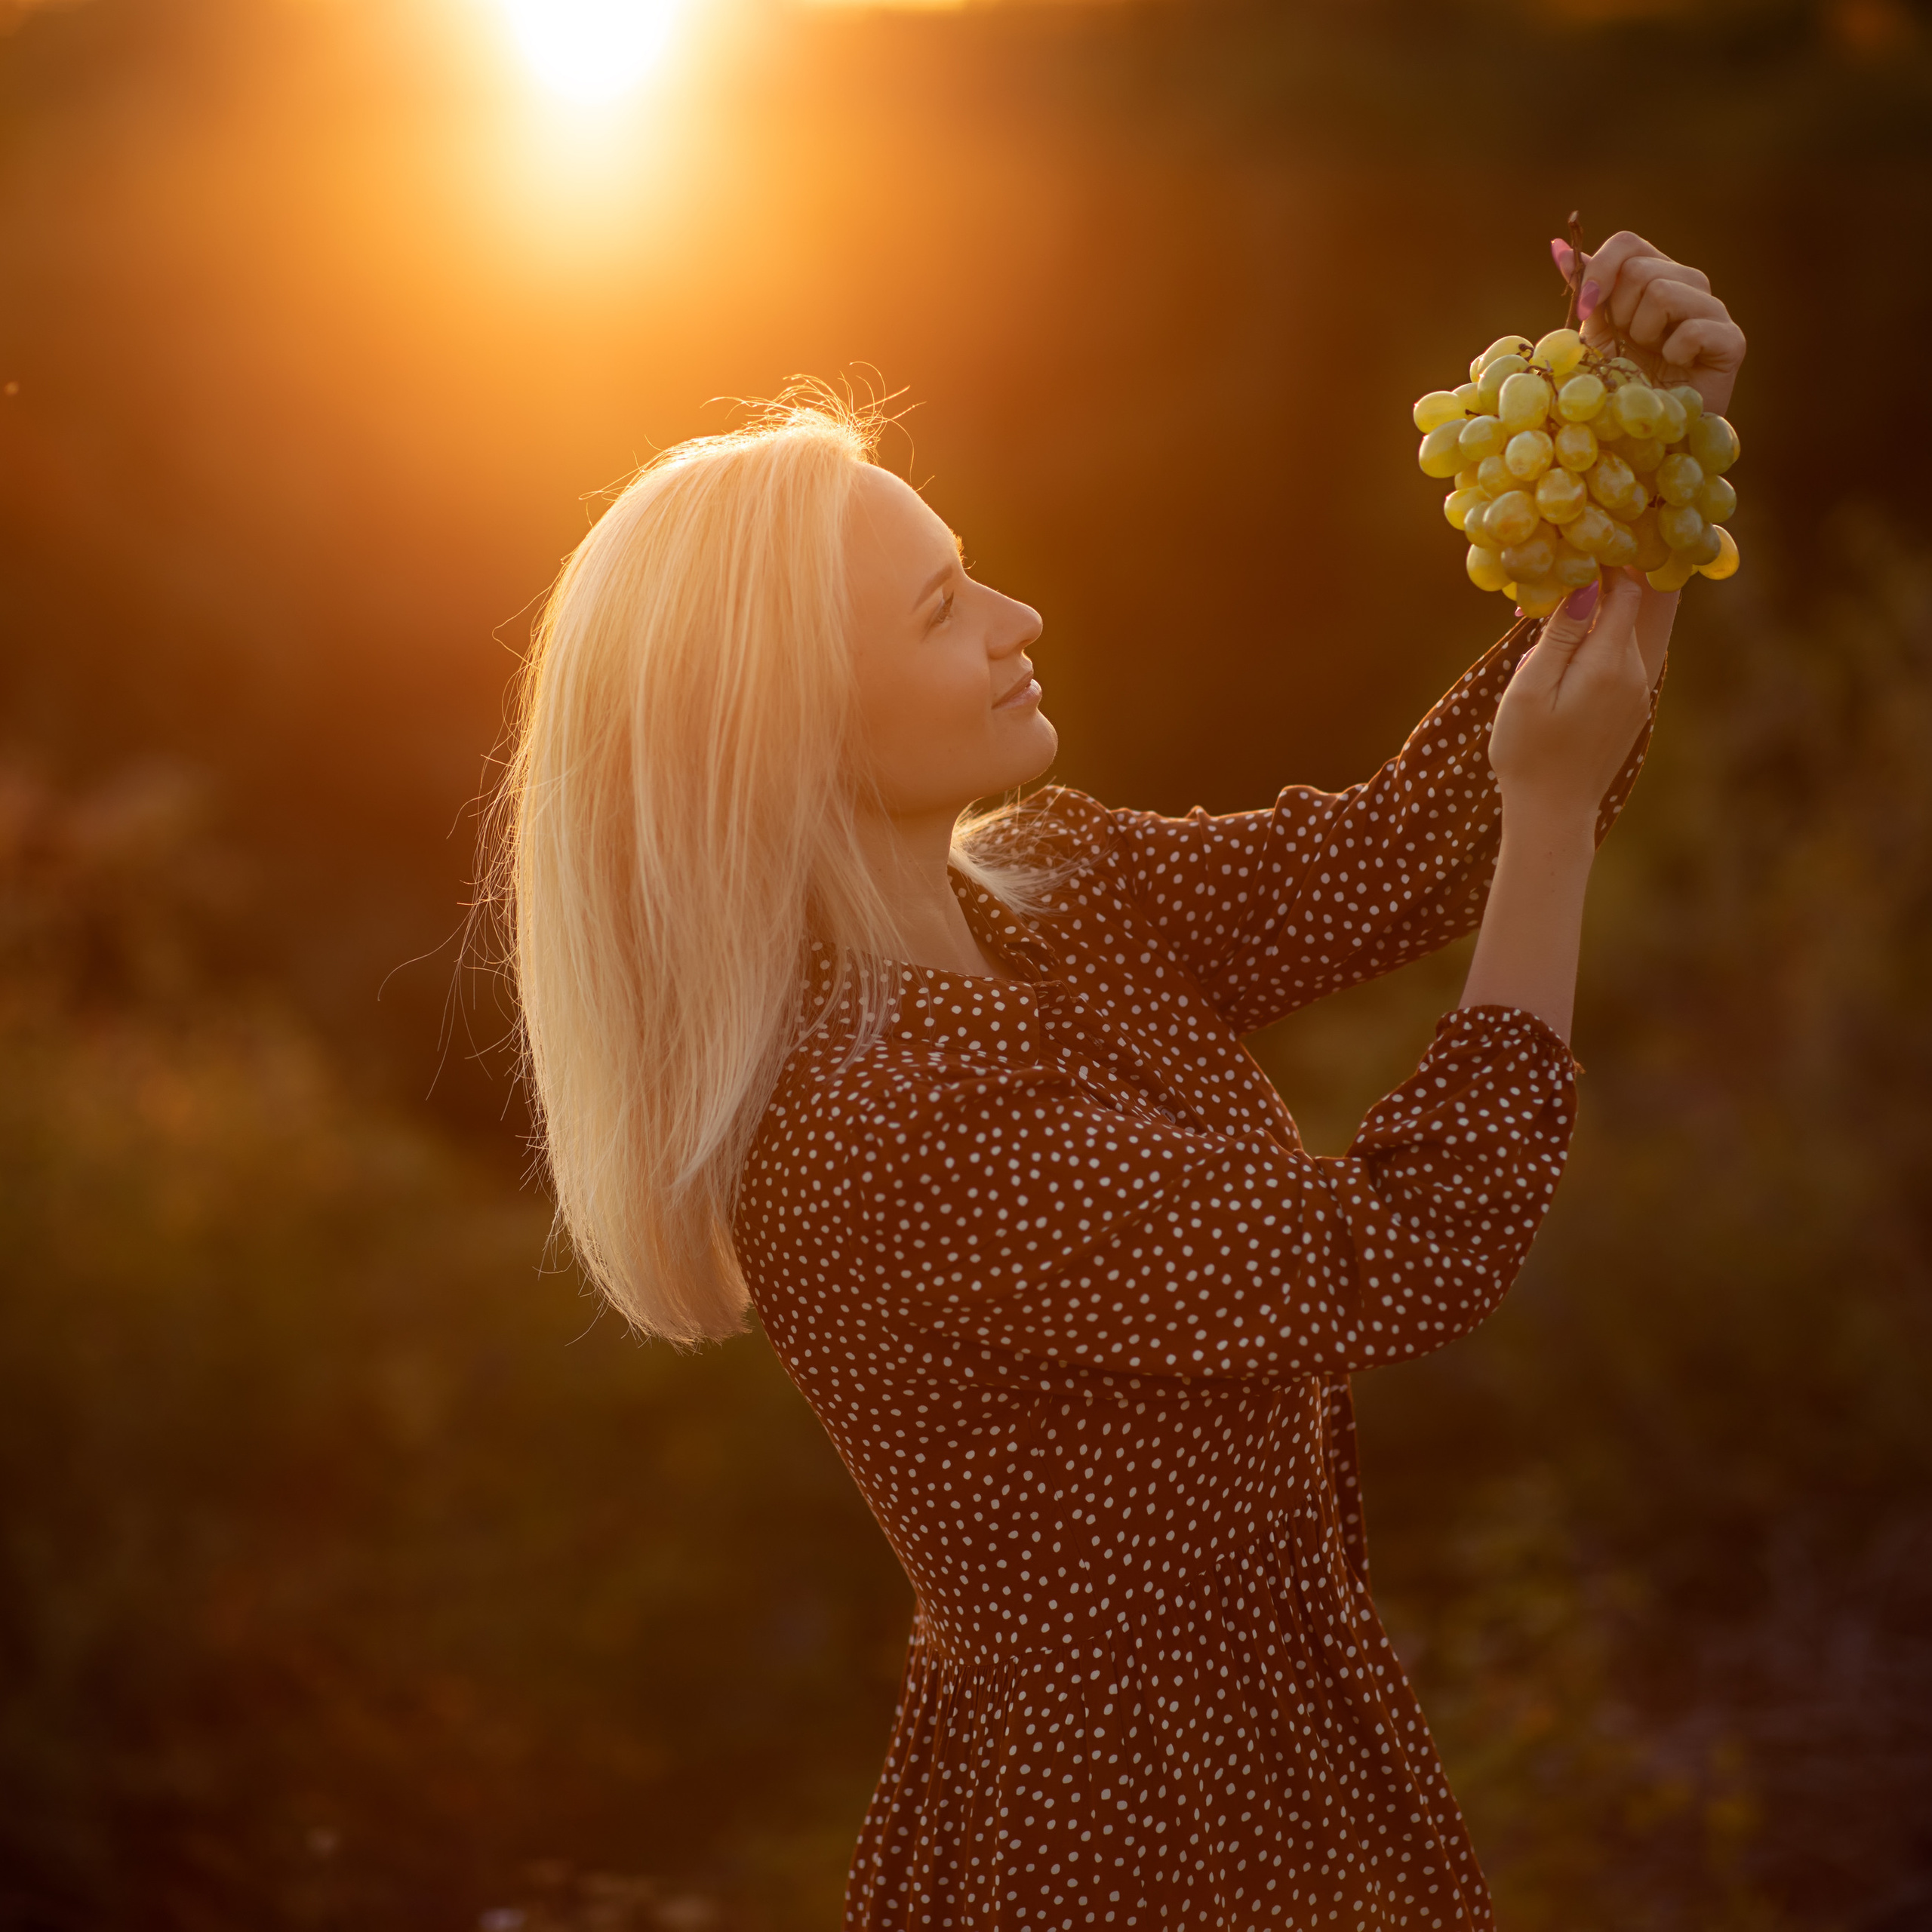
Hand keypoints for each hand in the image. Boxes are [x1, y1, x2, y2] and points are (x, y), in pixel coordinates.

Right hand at [1490, 571, 1653, 823]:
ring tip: (1556, 616)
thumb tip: (1586, 585)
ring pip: (1629, 633)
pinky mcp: (1632, 708)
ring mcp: (1639, 692)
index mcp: (1610, 662)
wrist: (1553, 812)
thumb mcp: (1530, 688)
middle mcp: (1637, 672)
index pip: (1627, 590)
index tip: (1572, 555)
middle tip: (1568, 575)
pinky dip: (1601, 644)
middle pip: (1637, 607)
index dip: (1604, 564)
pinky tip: (1566, 656)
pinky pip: (1624, 659)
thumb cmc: (1527, 751)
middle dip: (1606, 585)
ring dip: (1599, 616)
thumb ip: (1561, 635)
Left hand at [1559, 229, 1746, 417]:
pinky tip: (1676, 369)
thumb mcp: (1595, 336)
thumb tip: (1558, 249)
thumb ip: (1586, 292)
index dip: (1600, 271)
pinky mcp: (1731, 341)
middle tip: (1629, 346)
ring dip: (1644, 334)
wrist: (1645, 435)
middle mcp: (1687, 285)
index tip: (1586, 309)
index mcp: (1653, 278)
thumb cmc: (1619, 386)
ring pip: (1664, 292)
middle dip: (1620, 314)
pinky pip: (1693, 329)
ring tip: (1652, 358)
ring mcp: (1712, 311)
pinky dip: (1674, 353)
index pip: (1627, 244)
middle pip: (1641, 269)